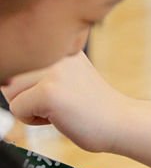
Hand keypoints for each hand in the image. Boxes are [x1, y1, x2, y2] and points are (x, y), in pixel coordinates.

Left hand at [2, 52, 130, 150]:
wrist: (121, 122)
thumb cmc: (93, 105)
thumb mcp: (68, 75)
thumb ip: (41, 70)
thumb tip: (4, 79)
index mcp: (60, 45)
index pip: (20, 59)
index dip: (27, 83)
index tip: (53, 92)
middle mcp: (55, 52)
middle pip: (10, 77)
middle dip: (26, 96)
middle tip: (59, 102)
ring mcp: (52, 72)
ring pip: (10, 92)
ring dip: (28, 107)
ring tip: (59, 108)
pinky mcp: (48, 92)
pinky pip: (17, 110)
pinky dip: (32, 120)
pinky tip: (59, 117)